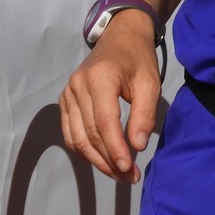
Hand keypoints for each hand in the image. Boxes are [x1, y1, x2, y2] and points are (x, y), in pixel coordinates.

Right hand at [59, 10, 161, 182]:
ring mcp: (68, 92)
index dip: (115, 149)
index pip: (104, 122)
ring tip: (119, 174)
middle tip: (130, 177)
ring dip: (97, 161)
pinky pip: (70, 133)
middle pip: (89, 134)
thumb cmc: (137, 59)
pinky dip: (84, 151)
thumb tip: (137, 146)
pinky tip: (103, 159)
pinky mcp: (64, 100)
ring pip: (77, 138)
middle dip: (110, 160)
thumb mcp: (150, 83)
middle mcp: (78, 85)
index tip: (129, 169)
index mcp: (100, 77)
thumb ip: (144, 114)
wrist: (120, 37)